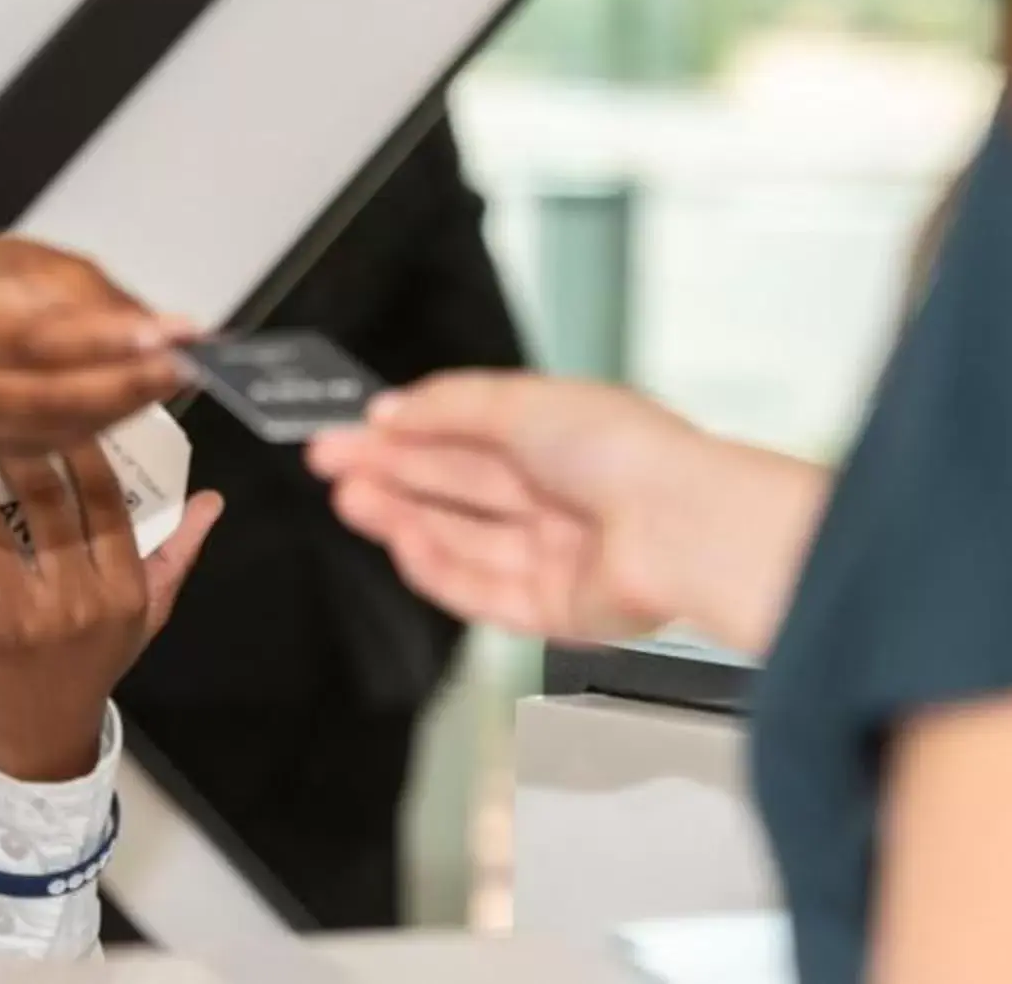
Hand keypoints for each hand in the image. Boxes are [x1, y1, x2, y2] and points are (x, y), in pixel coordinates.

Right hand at [0, 237, 192, 447]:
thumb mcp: (25, 262)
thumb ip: (89, 296)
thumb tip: (165, 329)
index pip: (36, 337)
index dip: (107, 342)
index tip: (170, 336)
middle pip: (45, 395)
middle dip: (125, 384)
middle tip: (185, 367)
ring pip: (49, 429)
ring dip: (119, 409)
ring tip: (170, 380)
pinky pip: (42, 446)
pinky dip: (94, 427)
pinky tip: (131, 403)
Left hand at [0, 441, 222, 781]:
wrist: (38, 742)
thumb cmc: (93, 668)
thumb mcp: (145, 617)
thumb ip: (175, 556)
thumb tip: (210, 499)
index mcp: (122, 587)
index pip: (107, 498)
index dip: (82, 447)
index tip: (58, 411)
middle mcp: (76, 598)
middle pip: (46, 500)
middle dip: (16, 448)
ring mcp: (22, 616)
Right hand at [308, 372, 823, 653]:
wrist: (681, 526)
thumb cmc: (624, 452)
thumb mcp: (521, 402)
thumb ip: (449, 406)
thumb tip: (389, 409)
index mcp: (559, 436)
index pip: (466, 435)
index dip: (406, 432)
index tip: (352, 430)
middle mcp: (558, 495)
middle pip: (457, 486)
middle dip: (391, 473)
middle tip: (329, 465)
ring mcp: (556, 554)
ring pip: (462, 538)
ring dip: (402, 517)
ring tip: (350, 498)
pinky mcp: (554, 609)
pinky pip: (482, 590)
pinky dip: (437, 567)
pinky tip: (400, 543)